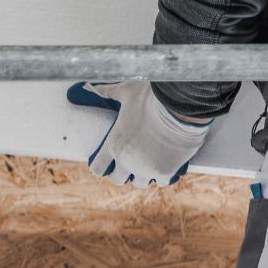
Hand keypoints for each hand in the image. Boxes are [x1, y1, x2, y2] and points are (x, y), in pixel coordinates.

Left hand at [67, 80, 212, 186]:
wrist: (179, 108)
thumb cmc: (150, 98)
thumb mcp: (125, 92)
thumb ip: (106, 92)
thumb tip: (87, 85)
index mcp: (113, 144)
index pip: (97, 168)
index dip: (99, 166)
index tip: (104, 163)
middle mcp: (127, 161)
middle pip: (117, 179)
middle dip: (121, 172)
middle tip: (127, 162)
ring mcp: (146, 169)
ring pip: (139, 182)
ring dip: (141, 175)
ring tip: (146, 164)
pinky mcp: (165, 172)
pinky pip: (161, 182)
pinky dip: (163, 175)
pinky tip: (165, 166)